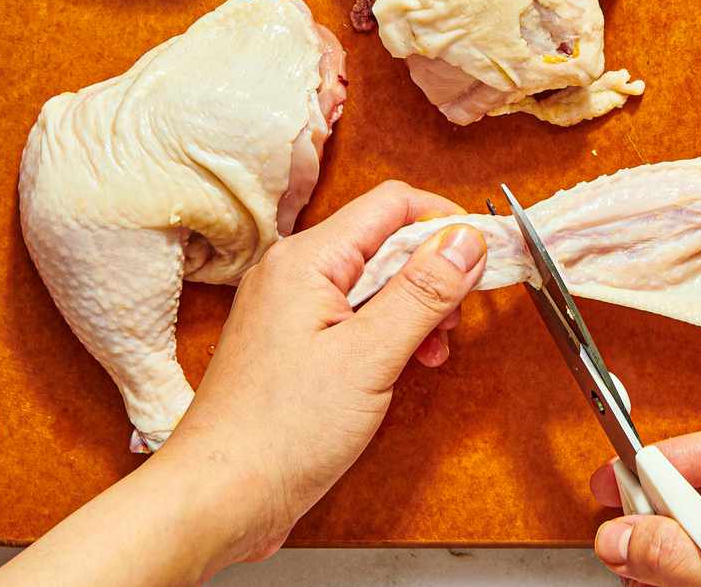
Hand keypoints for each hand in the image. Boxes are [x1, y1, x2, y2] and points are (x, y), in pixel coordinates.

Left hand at [157, 180, 488, 566]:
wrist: (216, 498)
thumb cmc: (279, 432)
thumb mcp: (370, 355)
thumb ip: (422, 291)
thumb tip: (465, 239)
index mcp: (307, 259)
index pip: (393, 204)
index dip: (445, 221)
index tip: (484, 252)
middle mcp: (293, 272)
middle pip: (384, 241)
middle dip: (433, 273)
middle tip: (457, 317)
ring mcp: (290, 308)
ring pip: (373, 281)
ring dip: (414, 308)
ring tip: (432, 351)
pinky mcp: (294, 343)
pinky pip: (354, 315)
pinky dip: (389, 332)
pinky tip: (405, 365)